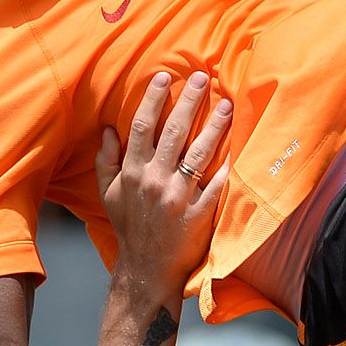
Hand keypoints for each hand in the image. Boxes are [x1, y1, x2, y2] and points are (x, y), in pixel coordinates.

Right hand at [95, 71, 231, 303]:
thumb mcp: (107, 194)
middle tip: (203, 77)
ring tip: (228, 104)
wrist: (146, 268)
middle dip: (189, 101)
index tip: (164, 76)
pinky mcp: (199, 214)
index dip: (153, 99)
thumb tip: (109, 129)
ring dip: (215, 126)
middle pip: (174, 132)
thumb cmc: (129, 228)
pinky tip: (238, 144)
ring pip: (199, 153)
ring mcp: (177, 197)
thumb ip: (106, 161)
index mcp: (131, 173)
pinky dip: (227, 165)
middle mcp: (154, 181)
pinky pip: (216, 184)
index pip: (143, 127)